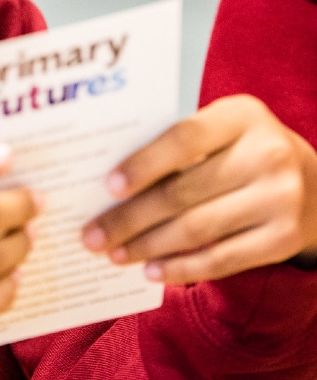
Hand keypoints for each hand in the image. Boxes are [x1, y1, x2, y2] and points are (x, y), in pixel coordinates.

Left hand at [81, 94, 316, 283]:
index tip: (107, 187)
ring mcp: (280, 199)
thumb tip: (107, 183)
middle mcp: (266, 154)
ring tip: (114, 254)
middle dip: (130, 218)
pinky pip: (222, 259)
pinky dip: (182, 267)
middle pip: (183, 192)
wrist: (313, 182)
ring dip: (148, 246)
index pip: (183, 139)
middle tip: (92, 235)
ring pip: (197, 229)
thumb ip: (174, 144)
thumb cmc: (239, 148)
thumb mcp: (218, 129)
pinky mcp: (284, 239)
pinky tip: (152, 271)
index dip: (143, 164)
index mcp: (240, 116)